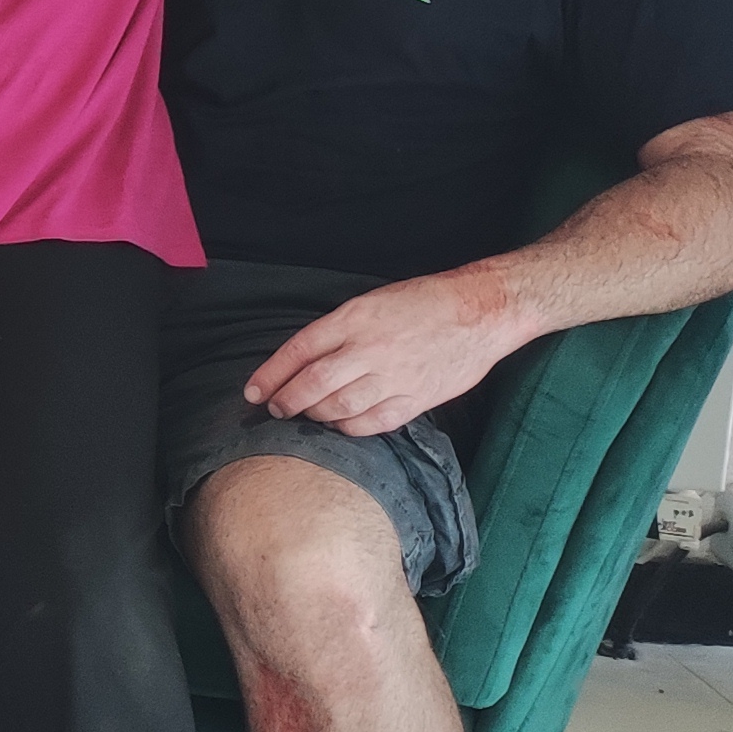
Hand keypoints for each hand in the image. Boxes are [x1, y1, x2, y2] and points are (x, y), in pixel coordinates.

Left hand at [242, 268, 523, 437]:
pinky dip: (350, 429)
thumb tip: (303, 360)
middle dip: (287, 401)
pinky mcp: (417, 399)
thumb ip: (337, 331)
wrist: (479, 311)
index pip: (298, 350)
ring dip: (315, 416)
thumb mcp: (369, 302)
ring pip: (339, 407)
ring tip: (305, 417)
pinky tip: (340, 426)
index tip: (253, 392)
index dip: (271, 374)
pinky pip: (374, 423)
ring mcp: (394, 376)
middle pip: (313, 384)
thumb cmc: (421, 302)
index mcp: (352, 319)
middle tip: (275, 409)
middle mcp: (368, 349)